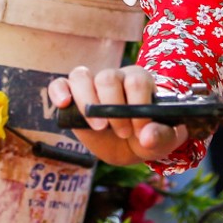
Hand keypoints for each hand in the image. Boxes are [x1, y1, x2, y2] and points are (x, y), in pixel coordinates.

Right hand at [46, 66, 189, 166]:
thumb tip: (147, 136)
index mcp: (140, 80)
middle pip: (108, 78)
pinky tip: (64, 104)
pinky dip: (59, 91)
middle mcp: (115, 77)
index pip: (136, 81)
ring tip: (99, 126)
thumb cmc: (148, 137)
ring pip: (82, 76)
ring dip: (88, 102)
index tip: (141, 130)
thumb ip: (161, 137)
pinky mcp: (73, 97)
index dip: (137, 104)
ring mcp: (92, 85)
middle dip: (114, 109)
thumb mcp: (163, 141)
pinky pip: (60, 84)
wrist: (131, 146)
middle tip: (123, 133)